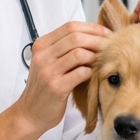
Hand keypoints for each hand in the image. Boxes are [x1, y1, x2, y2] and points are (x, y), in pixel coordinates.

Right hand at [0, 20, 108, 139]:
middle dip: (97, 40)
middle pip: (75, 37)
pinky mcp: (56, 87)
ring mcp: (48, 71)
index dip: (91, 28)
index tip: (105, 34)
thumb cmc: (44, 88)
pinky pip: (80, 73)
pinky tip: (94, 75)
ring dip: (95, 56)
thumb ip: (64, 49)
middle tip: (109, 46)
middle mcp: (42, 56)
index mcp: (41, 46)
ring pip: (79, 53)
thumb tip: (93, 36)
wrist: (30, 113)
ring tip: (102, 61)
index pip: (70, 27)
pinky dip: (91, 72)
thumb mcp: (48, 63)